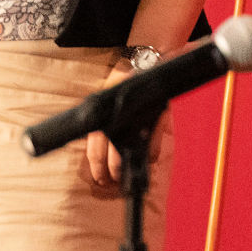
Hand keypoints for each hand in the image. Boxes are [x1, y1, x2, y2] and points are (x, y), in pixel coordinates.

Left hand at [79, 62, 168, 193]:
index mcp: (100, 117)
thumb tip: (95, 157)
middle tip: (114, 182)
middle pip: (112, 156)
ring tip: (129, 177)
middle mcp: (117, 119)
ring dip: (131, 169)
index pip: (94, 150)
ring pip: (133, 154)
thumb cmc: (120, 89)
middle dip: (112, 173)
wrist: (142, 68)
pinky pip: (154, 149)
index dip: (97, 169)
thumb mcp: (103, 104)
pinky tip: (146, 160)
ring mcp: (138, 121)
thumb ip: (99, 126)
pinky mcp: (157, 122)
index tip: (99, 180)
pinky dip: (149, 158)